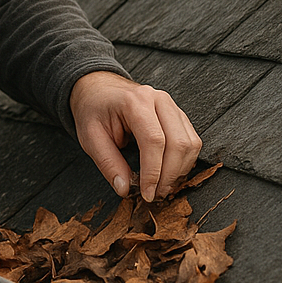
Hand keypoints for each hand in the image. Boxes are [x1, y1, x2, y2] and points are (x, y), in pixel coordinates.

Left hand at [71, 71, 200, 201]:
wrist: (99, 88)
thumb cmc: (93, 110)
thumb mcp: (90, 137)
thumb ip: (108, 163)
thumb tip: (125, 189)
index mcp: (135, 102)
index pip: (154, 141)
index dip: (153, 172)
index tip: (147, 193)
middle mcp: (159, 100)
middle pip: (178, 143)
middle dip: (169, 175)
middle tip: (155, 194)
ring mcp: (171, 105)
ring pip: (190, 143)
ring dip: (180, 170)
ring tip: (162, 187)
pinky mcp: (178, 114)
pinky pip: (191, 140)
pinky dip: (184, 161)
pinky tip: (169, 173)